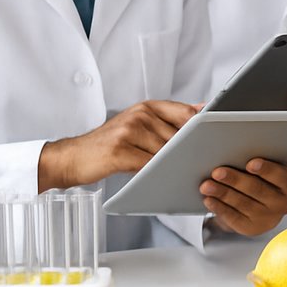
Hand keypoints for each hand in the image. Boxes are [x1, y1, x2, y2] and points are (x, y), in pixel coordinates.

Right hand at [38, 100, 197, 190]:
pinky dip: (157, 174)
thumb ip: (167, 119)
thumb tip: (202, 109)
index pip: (186, 113)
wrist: (71, 157)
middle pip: (179, 135)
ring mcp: (129, 131)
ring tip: (176, 173)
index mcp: (147, 107)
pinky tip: (158, 179)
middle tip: (198, 164)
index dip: (202, 127)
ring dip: (173, 165)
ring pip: (166, 151)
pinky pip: (149, 164)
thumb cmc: (109, 144)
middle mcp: (139, 115)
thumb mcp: (138, 124)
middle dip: (189, 151)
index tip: (215, 138)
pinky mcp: (119, 151)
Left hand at [200, 158, 286, 235]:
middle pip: (257, 189)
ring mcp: (267, 218)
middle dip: (235, 180)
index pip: (281, 177)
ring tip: (206, 185)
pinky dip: (219, 207)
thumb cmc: (266, 179)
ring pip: (242, 203)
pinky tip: (209, 199)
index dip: (266, 170)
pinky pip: (233, 217)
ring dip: (222, 193)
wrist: (264, 205)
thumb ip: (263, 162)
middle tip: (217, 172)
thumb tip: (238, 152)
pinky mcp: (251, 228)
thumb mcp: (271, 168)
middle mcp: (283, 204)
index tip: (250, 163)